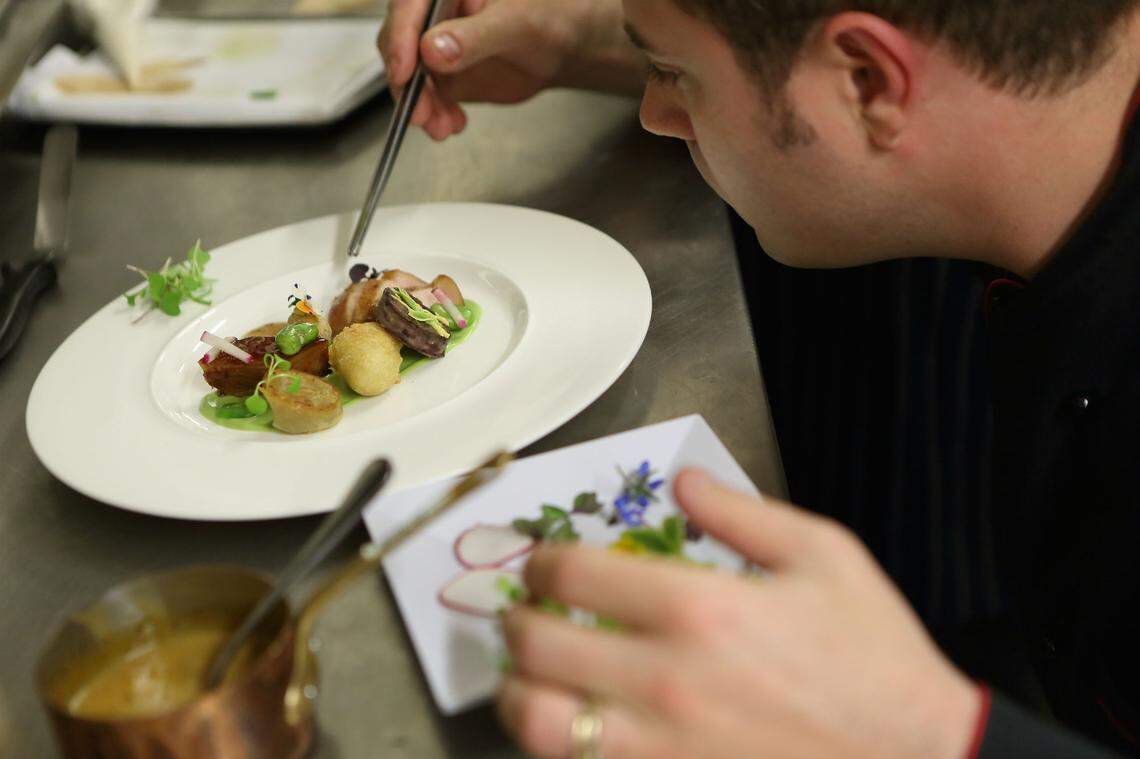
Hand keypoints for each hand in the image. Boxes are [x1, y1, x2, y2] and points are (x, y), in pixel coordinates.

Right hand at [377, 0, 641, 140]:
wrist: (565, 45)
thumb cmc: (550, 17)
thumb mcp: (518, 23)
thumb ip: (476, 36)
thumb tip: (433, 51)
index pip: (409, 5)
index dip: (400, 38)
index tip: (403, 72)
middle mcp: (434, 12)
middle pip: (400, 42)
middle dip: (407, 82)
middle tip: (419, 113)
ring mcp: (435, 43)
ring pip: (408, 74)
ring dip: (419, 105)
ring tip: (441, 127)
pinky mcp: (441, 73)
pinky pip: (425, 95)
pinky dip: (434, 114)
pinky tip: (451, 124)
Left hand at [497, 469, 980, 758]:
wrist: (918, 756)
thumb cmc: (873, 655)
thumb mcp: (824, 556)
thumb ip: (741, 512)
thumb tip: (683, 483)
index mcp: (700, 608)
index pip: (574, 572)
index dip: (543, 560)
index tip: (546, 561)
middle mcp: (666, 679)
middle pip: (538, 644)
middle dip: (516, 621)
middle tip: (523, 613)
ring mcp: (662, 747)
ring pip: (539, 723)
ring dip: (517, 692)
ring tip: (526, 676)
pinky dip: (561, 744)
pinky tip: (574, 723)